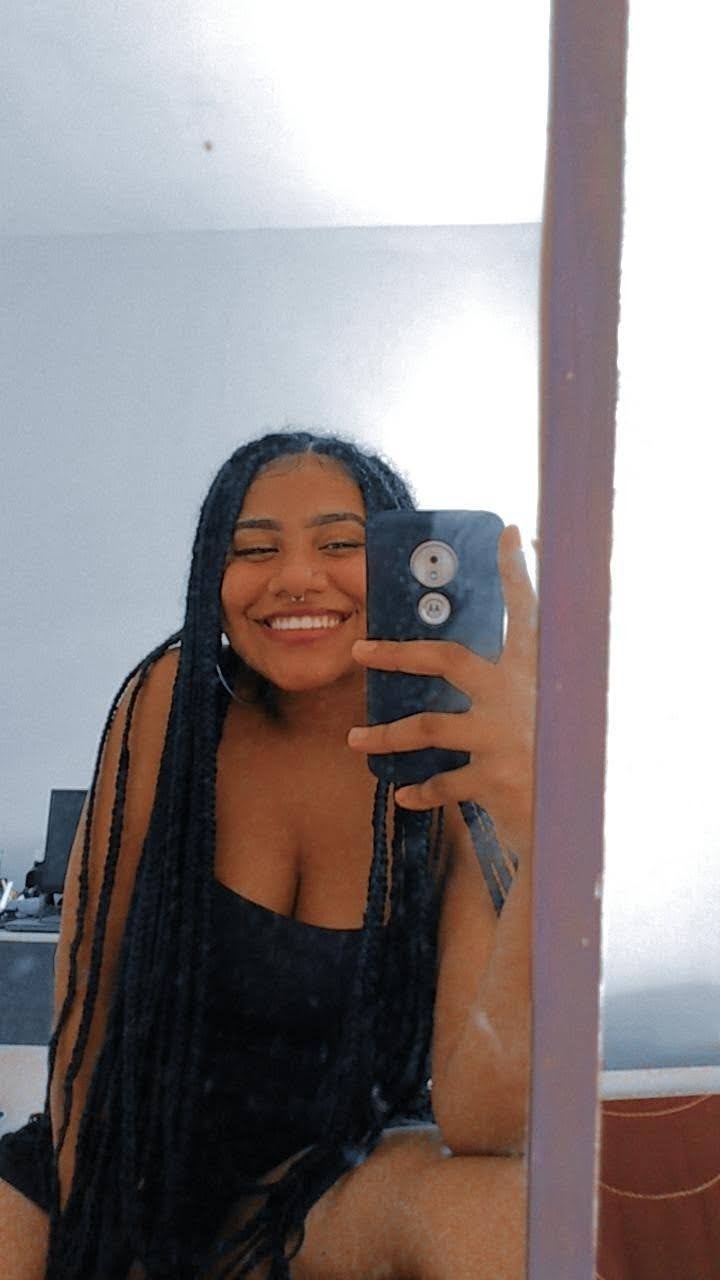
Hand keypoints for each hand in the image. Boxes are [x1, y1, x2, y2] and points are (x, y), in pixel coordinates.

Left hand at [348, 525, 536, 851]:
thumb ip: (522, 679)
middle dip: (397, 653)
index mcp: (535, 674)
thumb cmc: (556, 758)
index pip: (527, 612)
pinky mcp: (496, 779)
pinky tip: (403, 794)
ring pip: (427, 726)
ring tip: (355, 740)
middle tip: (359, 650)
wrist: (575, 819)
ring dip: (386, 734)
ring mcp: (505, 737)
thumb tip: (487, 651)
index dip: (517, 573)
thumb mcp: (551, 710)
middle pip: (447, 659)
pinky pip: (443, 782)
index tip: (507, 534)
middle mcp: (518, 697)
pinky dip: (420, 790)